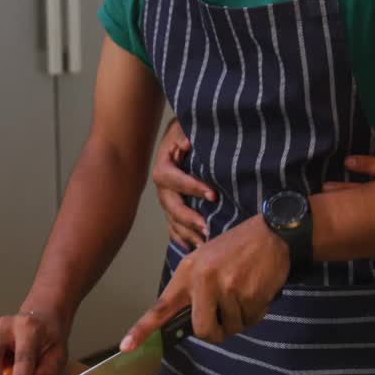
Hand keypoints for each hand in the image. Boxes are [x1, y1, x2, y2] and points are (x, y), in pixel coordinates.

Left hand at [122, 215, 287, 348]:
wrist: (272, 233)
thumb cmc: (236, 248)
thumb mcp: (206, 259)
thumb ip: (195, 288)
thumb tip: (193, 322)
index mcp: (188, 273)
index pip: (162, 306)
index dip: (143, 329)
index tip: (126, 346)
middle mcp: (203, 281)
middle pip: (202, 330)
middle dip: (215, 332)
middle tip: (225, 320)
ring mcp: (227, 288)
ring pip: (231, 327)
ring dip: (240, 317)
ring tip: (245, 291)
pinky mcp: (249, 295)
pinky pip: (250, 320)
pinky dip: (256, 312)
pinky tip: (257, 290)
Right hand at [152, 118, 213, 249]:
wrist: (184, 136)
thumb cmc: (188, 131)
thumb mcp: (185, 126)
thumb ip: (184, 134)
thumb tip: (186, 144)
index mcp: (164, 164)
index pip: (172, 178)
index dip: (190, 187)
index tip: (212, 193)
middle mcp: (163, 186)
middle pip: (170, 205)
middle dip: (187, 217)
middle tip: (206, 226)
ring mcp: (167, 199)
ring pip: (172, 220)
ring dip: (187, 232)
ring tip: (204, 242)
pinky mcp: (174, 207)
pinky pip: (173, 227)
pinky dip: (182, 238)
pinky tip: (192, 247)